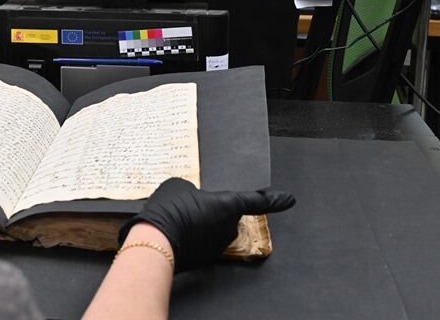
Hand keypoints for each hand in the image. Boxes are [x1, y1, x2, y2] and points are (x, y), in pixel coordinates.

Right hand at [120, 178, 294, 272]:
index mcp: (229, 205)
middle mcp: (229, 226)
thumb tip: (192, 198)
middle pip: (229, 214)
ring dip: (202, 223)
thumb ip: (194, 191)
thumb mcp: (180, 186)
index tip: (289, 199)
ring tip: (178, 216)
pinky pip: (203, 240)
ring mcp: (218, 244)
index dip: (275, 199)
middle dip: (216, 209)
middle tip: (191, 203)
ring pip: (214, 228)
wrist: (155, 241)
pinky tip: (176, 230)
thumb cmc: (170, 209)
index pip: (258, 201)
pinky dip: (193, 235)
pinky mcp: (205, 257)